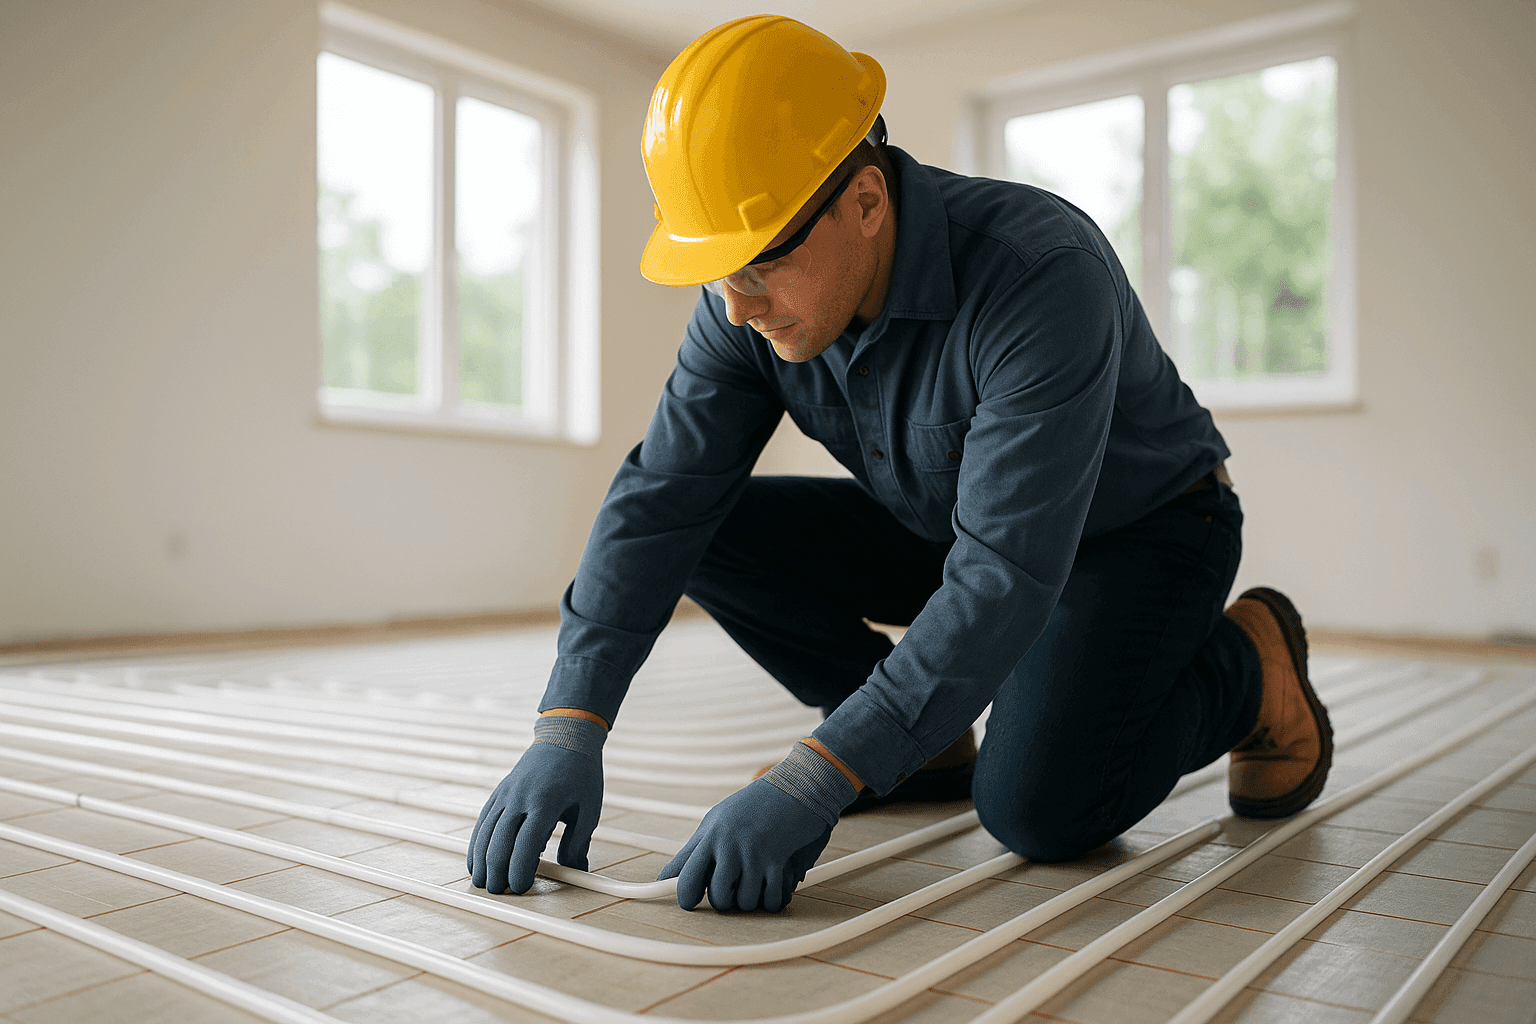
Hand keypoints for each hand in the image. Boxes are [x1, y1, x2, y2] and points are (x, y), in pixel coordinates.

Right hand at [469, 718, 603, 894]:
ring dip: (482, 863)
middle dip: (497, 873)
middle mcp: (520, 798)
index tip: (522, 888)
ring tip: (485, 885)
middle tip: (502, 893)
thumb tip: (576, 872)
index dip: (520, 870)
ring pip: (484, 834)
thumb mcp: (590, 808)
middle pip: (499, 842)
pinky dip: (476, 845)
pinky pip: (482, 823)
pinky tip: (476, 863)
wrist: (565, 736)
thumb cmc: (582, 775)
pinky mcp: (498, 793)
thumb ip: (579, 843)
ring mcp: (506, 794)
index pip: (526, 844)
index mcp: (546, 802)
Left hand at [659, 778, 832, 911]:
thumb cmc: (754, 805)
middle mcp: (728, 845)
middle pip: (717, 897)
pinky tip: (773, 884)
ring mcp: (753, 853)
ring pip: (745, 902)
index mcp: (710, 835)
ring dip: (752, 899)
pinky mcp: (778, 860)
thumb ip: (695, 849)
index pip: (683, 876)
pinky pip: (771, 899)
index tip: (690, 903)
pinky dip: (773, 899)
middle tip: (733, 889)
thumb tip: (667, 878)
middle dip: (725, 901)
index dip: (684, 897)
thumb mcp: (718, 820)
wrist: (797, 785)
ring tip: (756, 881)